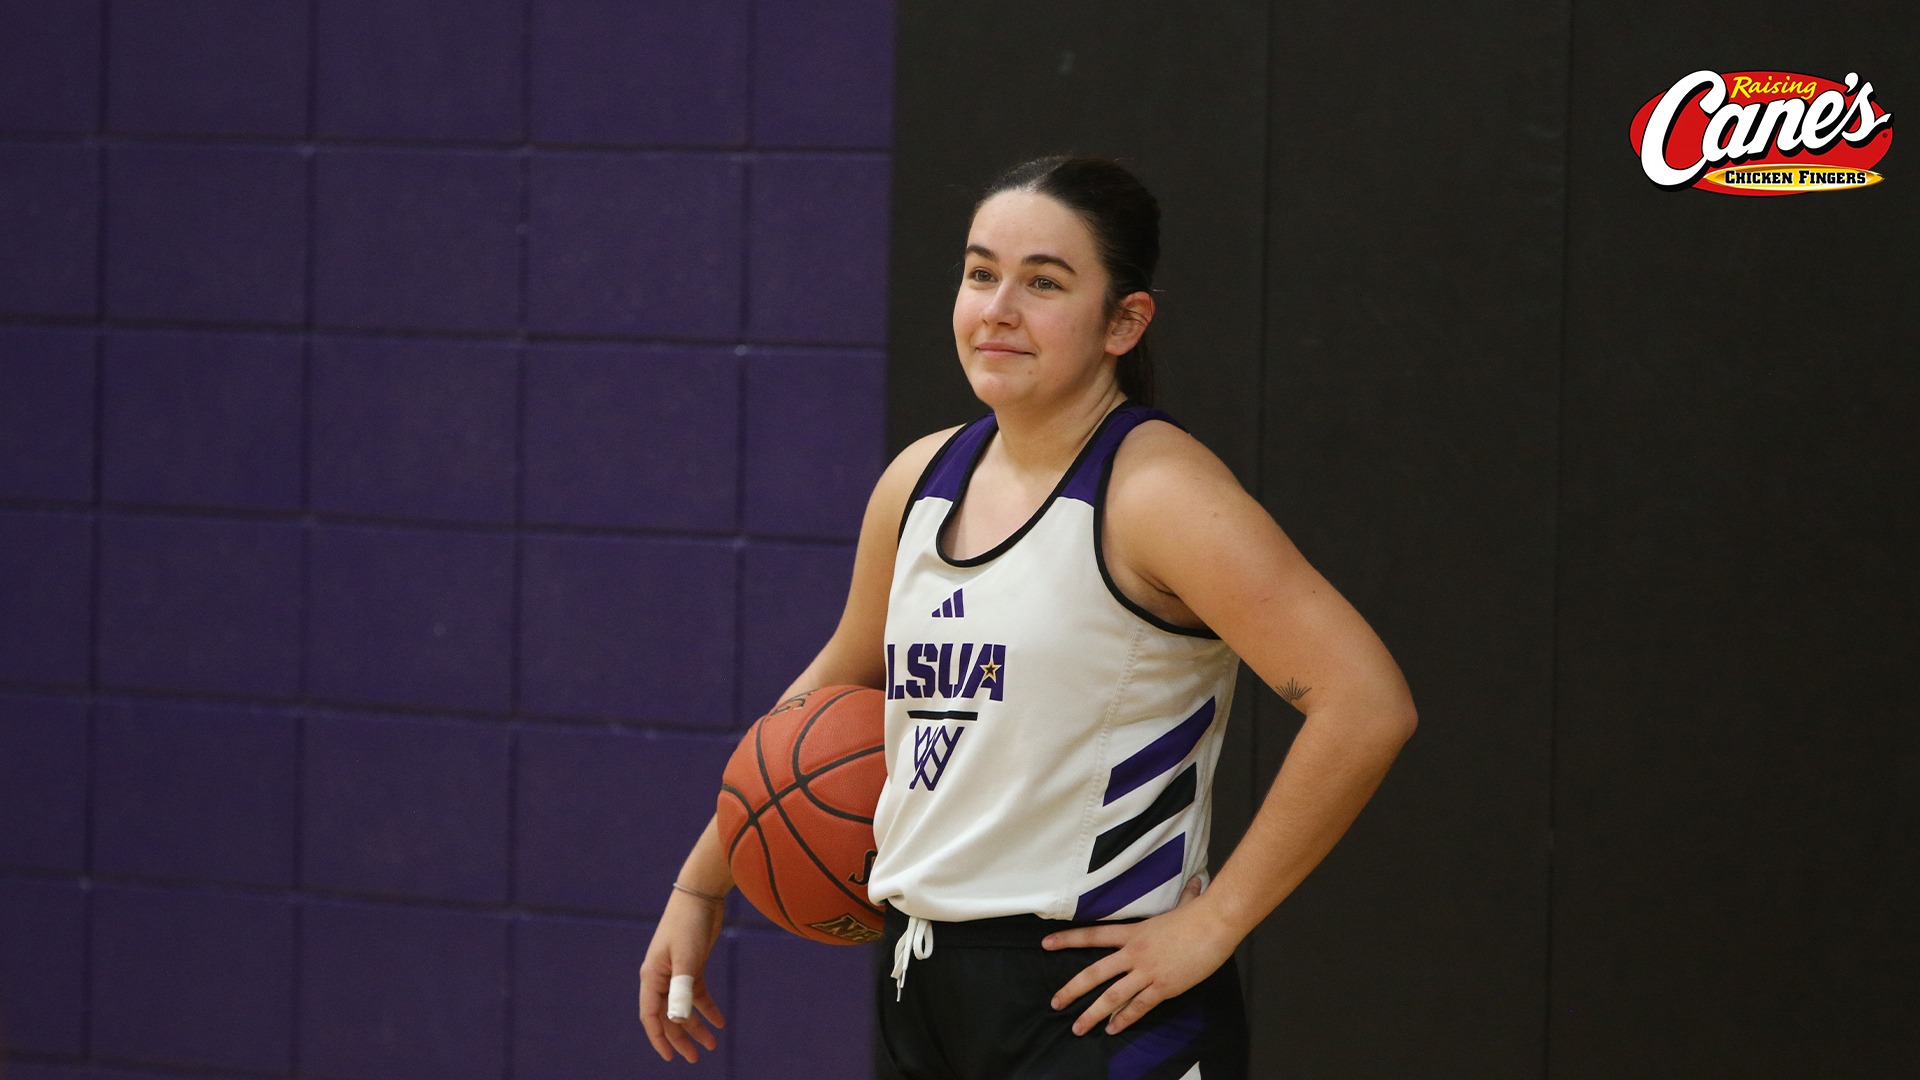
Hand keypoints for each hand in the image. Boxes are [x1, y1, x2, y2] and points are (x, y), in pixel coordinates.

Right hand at [639, 889, 728, 1061]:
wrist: (701, 894)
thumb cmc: (689, 923)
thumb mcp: (688, 958)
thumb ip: (682, 989)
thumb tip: (677, 1019)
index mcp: (652, 977)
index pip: (651, 1016)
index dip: (659, 1038)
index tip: (671, 1058)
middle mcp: (661, 977)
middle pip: (668, 1015)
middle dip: (681, 1038)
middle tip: (694, 1058)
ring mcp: (677, 972)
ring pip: (684, 1007)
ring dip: (696, 1025)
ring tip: (712, 1044)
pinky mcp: (693, 965)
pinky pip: (698, 994)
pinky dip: (708, 1008)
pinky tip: (720, 1021)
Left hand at [1042, 876, 1238, 1035]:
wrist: (1215, 924)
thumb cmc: (1201, 914)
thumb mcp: (1184, 905)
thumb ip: (1184, 897)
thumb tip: (1195, 884)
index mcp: (1134, 932)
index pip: (1093, 935)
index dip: (1067, 940)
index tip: (1045, 944)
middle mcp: (1134, 952)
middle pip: (1094, 972)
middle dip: (1072, 990)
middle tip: (1055, 1003)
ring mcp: (1147, 971)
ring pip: (1112, 996)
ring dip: (1093, 1014)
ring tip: (1079, 1028)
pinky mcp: (1164, 986)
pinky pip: (1139, 1006)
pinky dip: (1124, 1019)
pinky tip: (1113, 1028)